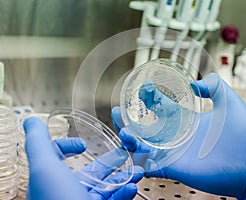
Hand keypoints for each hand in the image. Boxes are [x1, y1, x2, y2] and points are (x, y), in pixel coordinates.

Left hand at [24, 117, 143, 199]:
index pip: (58, 158)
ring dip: (125, 176)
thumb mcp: (45, 169)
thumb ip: (39, 143)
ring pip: (108, 186)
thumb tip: (31, 120)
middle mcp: (68, 192)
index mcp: (53, 180)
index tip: (81, 145)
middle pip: (91, 171)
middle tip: (127, 150)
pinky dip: (125, 193)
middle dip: (111, 159)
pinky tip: (133, 186)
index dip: (68, 146)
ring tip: (139, 168)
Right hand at [112, 73, 245, 198]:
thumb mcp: (228, 101)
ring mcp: (171, 151)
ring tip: (123, 128)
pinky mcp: (171, 167)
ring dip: (128, 138)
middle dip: (128, 118)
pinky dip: (137, 162)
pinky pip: (148, 167)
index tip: (144, 89)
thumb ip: (214, 85)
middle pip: (143, 126)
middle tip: (119, 110)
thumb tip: (196, 82)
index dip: (148, 97)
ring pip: (140, 146)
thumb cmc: (242, 133)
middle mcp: (174, 134)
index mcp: (184, 118)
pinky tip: (130, 152)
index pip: (159, 106)